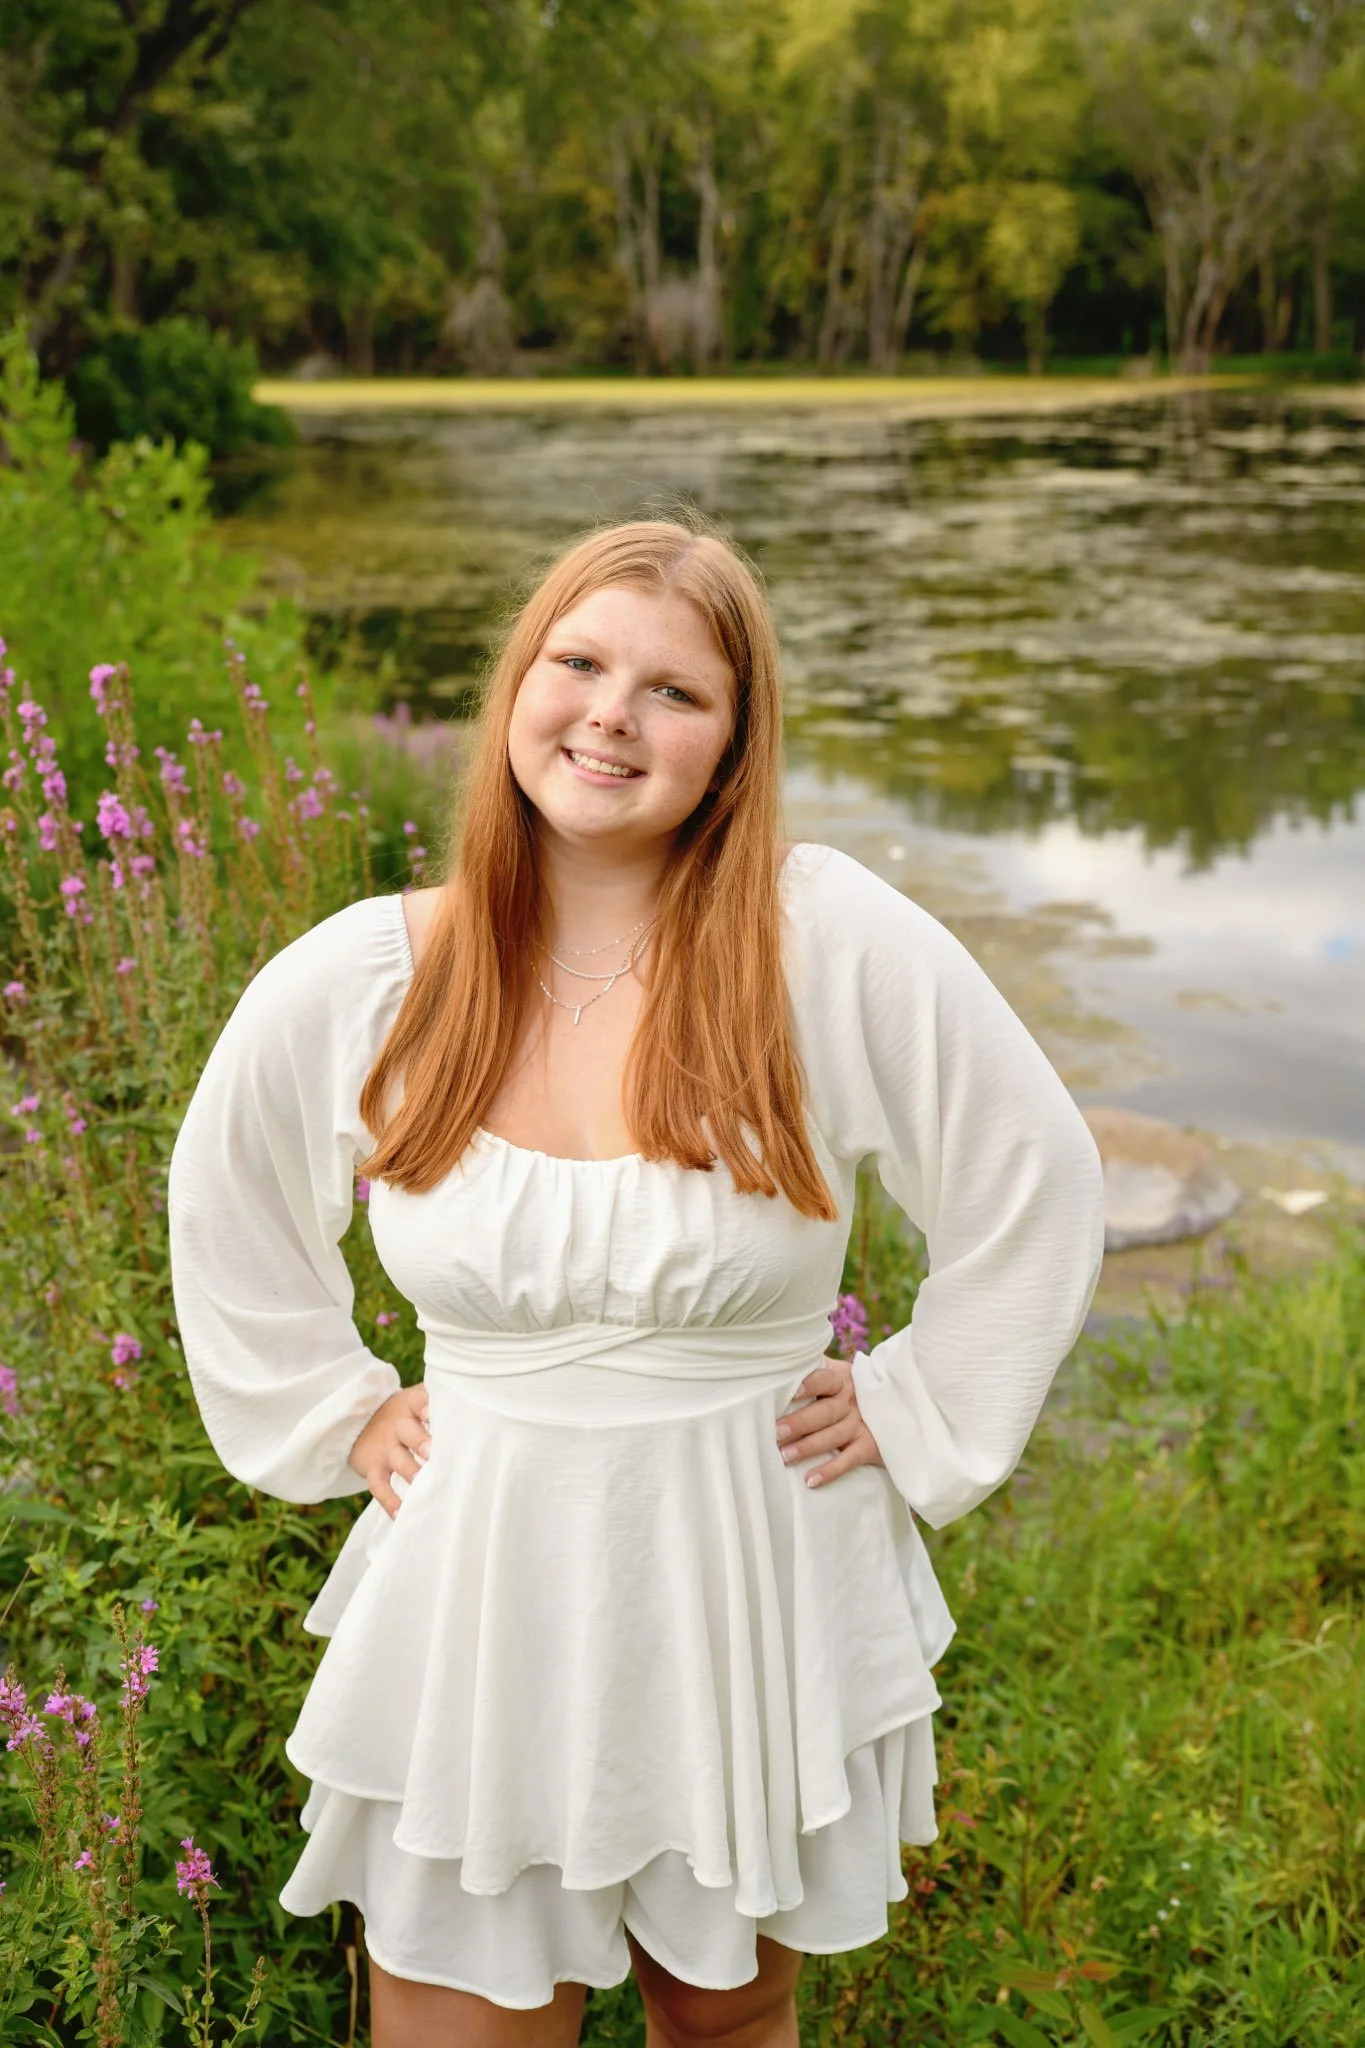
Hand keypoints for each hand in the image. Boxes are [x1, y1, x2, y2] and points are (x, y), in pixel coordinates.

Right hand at [348, 1383, 430, 1518]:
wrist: (359, 1423)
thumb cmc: (405, 1413)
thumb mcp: (416, 1400)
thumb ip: (441, 1402)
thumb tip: (480, 1409)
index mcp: (411, 1405)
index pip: (417, 1400)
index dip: (424, 1406)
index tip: (431, 1413)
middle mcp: (397, 1425)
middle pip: (406, 1431)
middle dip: (420, 1442)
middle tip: (433, 1452)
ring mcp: (384, 1448)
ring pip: (397, 1460)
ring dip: (410, 1472)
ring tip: (424, 1484)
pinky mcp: (373, 1468)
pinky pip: (379, 1486)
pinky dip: (389, 1501)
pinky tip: (402, 1513)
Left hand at [775, 1357, 883, 1487]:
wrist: (897, 1408)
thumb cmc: (848, 1391)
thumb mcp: (838, 1375)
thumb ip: (814, 1371)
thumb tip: (778, 1369)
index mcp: (840, 1380)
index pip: (825, 1379)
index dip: (810, 1385)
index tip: (793, 1393)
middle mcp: (851, 1401)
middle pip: (825, 1411)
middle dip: (801, 1422)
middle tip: (777, 1432)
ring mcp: (861, 1424)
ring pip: (834, 1436)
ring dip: (809, 1447)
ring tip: (785, 1456)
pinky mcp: (870, 1446)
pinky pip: (849, 1460)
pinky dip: (830, 1471)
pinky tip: (811, 1480)